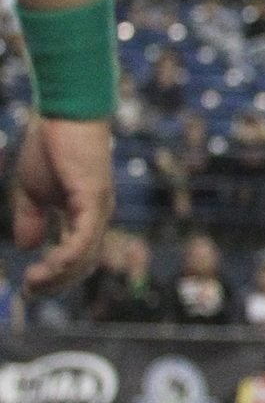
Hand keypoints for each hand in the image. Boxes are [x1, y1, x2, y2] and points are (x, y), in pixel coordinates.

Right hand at [12, 114, 114, 293]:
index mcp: (85, 215)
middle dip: (56, 284)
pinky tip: (48, 266)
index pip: (76, 258)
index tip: (28, 288)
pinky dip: (67, 257)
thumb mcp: (33, 190)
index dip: (55, 277)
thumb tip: (28, 248)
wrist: (63, 110)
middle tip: (29, 293)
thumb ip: (32, 219)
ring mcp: (99, 208)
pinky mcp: (94, 197)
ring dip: (58, 277)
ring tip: (32, 284)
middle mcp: (97, 216)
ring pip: (85, 257)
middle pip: (83, 265)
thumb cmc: (52, 144)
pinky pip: (84, 238)